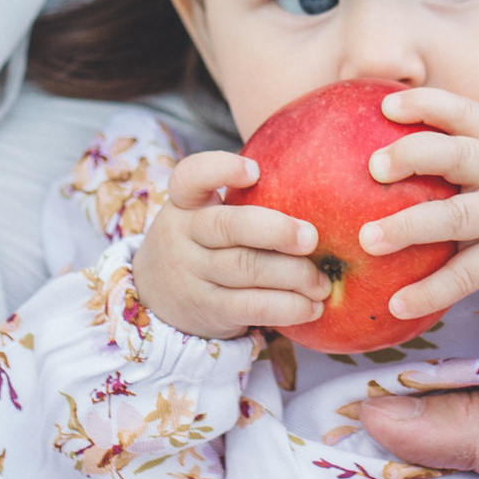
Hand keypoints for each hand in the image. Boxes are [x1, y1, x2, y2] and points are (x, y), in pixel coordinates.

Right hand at [133, 147, 329, 338]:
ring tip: (322, 282)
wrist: (156, 293)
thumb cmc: (203, 242)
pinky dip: (288, 307)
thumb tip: (318, 188)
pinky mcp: (208, 309)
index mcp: (186, 203)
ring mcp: (192, 274)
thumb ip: (244, 201)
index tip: (255, 171)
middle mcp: (183, 235)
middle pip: (228, 227)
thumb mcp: (205, 214)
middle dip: (276, 231)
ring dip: (294, 275)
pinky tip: (312, 306)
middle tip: (311, 238)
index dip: (221, 170)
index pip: (190, 177)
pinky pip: (252, 307)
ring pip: (247, 269)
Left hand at [363, 88, 478, 325]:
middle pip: (459, 156)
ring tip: (368, 239)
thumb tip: (386, 137)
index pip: (464, 114)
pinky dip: (430, 290)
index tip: (387, 107)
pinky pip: (464, 276)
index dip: (427, 105)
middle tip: (374, 167)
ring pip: (456, 218)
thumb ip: (462, 149)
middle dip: (415, 156)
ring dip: (410, 227)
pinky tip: (396, 304)